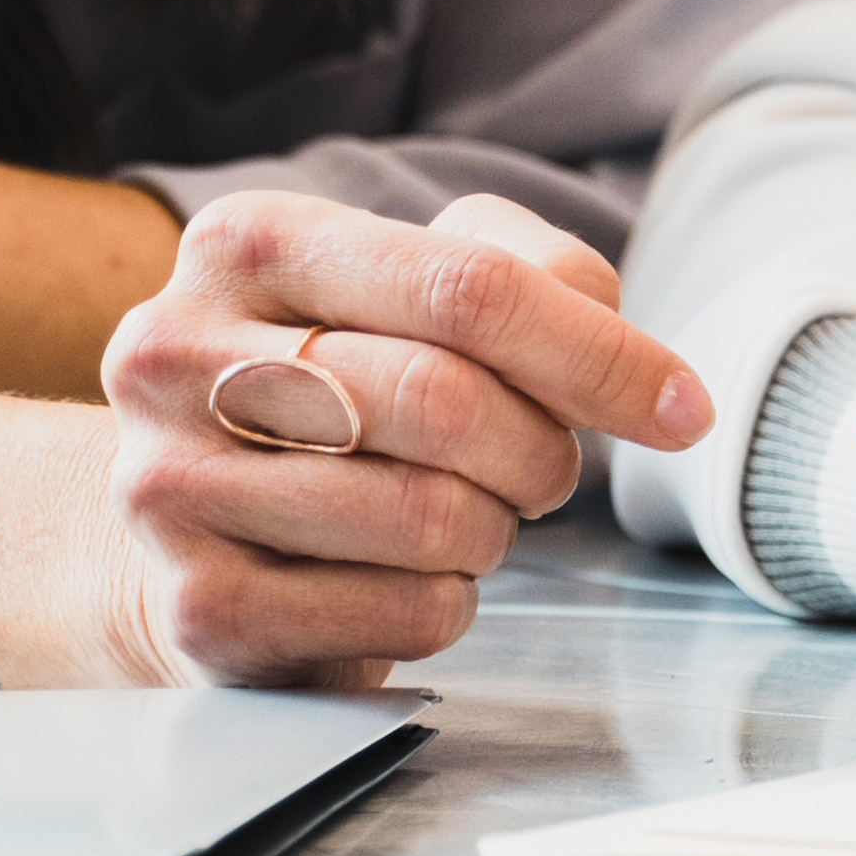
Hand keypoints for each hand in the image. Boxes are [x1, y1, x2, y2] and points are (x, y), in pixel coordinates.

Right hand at [90, 187, 713, 690]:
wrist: (181, 514)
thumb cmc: (333, 383)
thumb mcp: (416, 282)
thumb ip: (533, 275)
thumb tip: (638, 369)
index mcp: (248, 242)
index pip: (467, 286)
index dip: (598, 354)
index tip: (683, 407)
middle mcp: (180, 355)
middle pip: (447, 401)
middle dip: (541, 450)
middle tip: (545, 470)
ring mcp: (172, 488)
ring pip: (428, 517)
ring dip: (492, 530)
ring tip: (464, 514)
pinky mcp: (199, 612)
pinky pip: (401, 613)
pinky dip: (445, 604)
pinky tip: (403, 576)